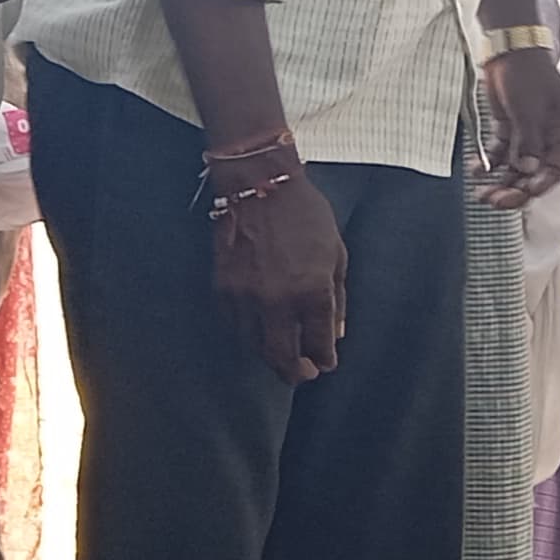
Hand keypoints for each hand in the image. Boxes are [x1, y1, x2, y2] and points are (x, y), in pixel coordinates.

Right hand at [212, 170, 347, 381]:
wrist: (258, 184)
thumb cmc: (305, 215)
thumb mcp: (336, 253)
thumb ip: (337, 298)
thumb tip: (335, 335)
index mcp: (313, 291)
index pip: (319, 344)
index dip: (324, 359)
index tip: (325, 364)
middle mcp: (278, 301)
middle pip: (283, 357)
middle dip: (295, 373)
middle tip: (303, 375)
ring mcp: (246, 297)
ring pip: (254, 346)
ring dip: (270, 356)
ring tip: (281, 355)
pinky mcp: (222, 289)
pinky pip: (235, 325)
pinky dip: (248, 334)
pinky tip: (259, 331)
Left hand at [477, 45, 559, 205]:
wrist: (507, 48)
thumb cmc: (526, 72)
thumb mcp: (529, 107)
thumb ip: (529, 140)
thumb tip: (528, 169)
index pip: (557, 167)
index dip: (541, 183)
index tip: (524, 193)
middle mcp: (549, 136)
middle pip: (535, 172)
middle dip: (516, 189)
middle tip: (495, 201)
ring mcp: (528, 133)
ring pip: (516, 166)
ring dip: (500, 181)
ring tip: (482, 192)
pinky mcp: (510, 128)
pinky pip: (501, 153)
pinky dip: (490, 163)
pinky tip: (478, 170)